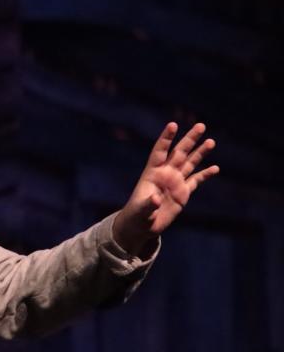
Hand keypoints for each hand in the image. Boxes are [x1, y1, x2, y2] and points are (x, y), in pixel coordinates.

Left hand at [113, 122, 219, 255]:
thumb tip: (156, 199)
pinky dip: (205, 174)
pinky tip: (215, 168)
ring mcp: (175, 182)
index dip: (166, 138)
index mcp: (152, 173)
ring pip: (190, 163)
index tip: (173, 124)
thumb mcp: (141, 211)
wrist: (142, 227)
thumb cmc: (136, 216)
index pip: (160, 151)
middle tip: (201, 125)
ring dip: (200, 152)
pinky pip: (196, 181)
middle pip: (179, 152)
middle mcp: (165, 174)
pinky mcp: (183, 193)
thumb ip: (148, 204)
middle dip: (189, 139)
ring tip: (210, 141)